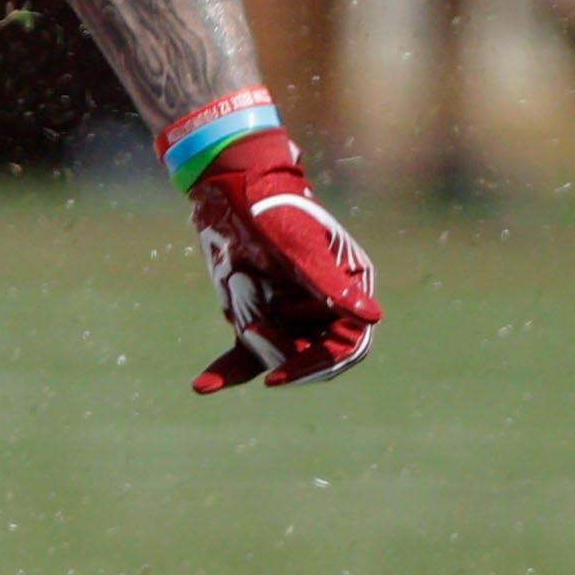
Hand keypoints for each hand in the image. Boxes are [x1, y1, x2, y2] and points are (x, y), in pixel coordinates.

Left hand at [186, 129, 380, 392]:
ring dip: (250, 332)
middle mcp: (324, 308)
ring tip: (239, 279)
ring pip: (273, 353)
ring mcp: (290, 315)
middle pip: (308, 356)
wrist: (230, 189)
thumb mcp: (299, 249)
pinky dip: (226, 370)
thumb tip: (373, 317)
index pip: (346, 346)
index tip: (277, 378)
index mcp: (349, 290)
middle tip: (249, 322)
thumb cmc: (273, 211)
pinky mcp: (258, 317)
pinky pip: (246, 355)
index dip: (316, 366)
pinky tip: (202, 386)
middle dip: (276, 346)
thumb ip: (329, 284)